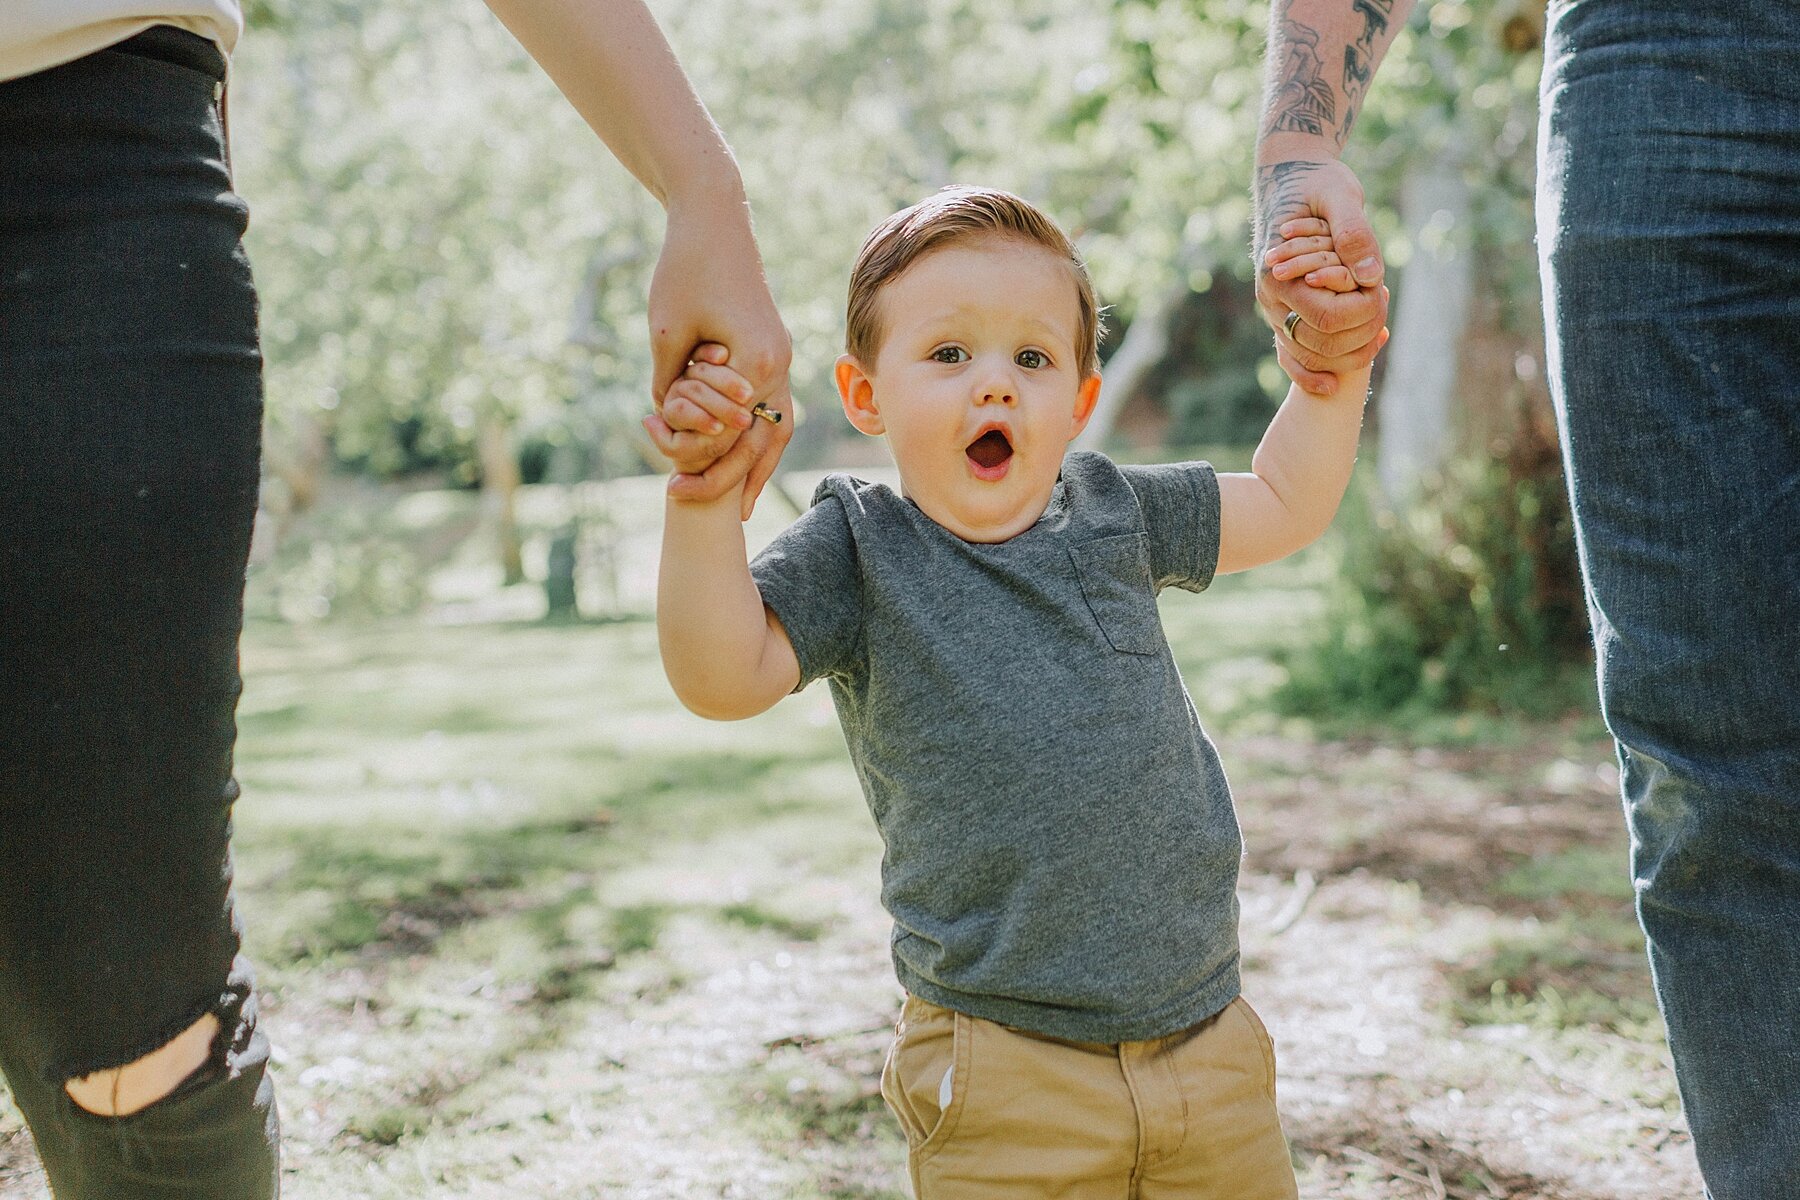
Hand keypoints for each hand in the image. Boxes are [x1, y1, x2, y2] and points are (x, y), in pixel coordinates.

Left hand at [646, 197, 793, 517]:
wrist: (715, 220)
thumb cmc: (685, 268)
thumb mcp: (664, 332)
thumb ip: (669, 384)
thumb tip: (669, 420)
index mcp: (756, 362)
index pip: (732, 434)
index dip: (701, 463)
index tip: (671, 487)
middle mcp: (779, 364)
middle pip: (764, 442)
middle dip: (734, 479)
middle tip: (705, 510)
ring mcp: (781, 357)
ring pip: (777, 429)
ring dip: (758, 467)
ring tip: (741, 504)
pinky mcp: (773, 349)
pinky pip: (774, 406)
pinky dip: (761, 436)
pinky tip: (746, 455)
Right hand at [1254, 158, 1387, 394]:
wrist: (1289, 177)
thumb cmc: (1316, 182)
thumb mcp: (1339, 195)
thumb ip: (1353, 233)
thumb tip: (1369, 277)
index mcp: (1279, 274)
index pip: (1326, 317)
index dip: (1362, 313)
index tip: (1382, 290)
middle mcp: (1270, 299)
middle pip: (1320, 343)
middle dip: (1361, 334)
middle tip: (1385, 304)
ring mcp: (1274, 311)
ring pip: (1309, 356)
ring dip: (1349, 353)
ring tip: (1381, 330)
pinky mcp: (1283, 315)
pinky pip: (1291, 358)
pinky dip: (1312, 376)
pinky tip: (1336, 385)